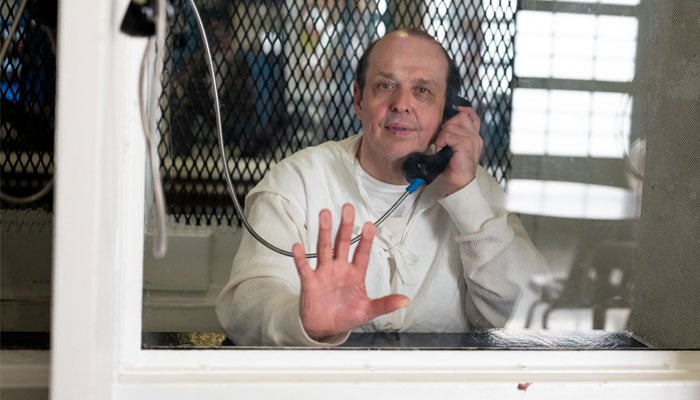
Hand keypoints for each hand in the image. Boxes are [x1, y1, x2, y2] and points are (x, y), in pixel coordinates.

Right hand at [292, 203, 410, 340]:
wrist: (324, 327)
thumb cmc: (346, 315)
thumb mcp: (367, 311)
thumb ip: (385, 304)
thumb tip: (406, 301)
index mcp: (355, 274)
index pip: (362, 254)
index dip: (366, 240)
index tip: (370, 225)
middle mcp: (340, 268)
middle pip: (343, 243)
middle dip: (345, 226)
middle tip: (348, 208)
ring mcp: (324, 272)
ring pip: (324, 248)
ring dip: (324, 232)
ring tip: (325, 214)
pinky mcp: (310, 281)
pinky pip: (304, 267)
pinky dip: (300, 257)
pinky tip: (298, 246)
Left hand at [433, 106, 481, 194]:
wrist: (458, 183)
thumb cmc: (454, 168)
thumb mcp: (453, 149)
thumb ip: (453, 136)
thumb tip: (443, 126)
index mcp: (474, 137)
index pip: (472, 116)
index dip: (463, 110)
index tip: (455, 110)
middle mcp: (475, 137)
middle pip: (461, 116)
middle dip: (448, 125)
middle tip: (442, 138)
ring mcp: (472, 140)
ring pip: (452, 125)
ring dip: (442, 136)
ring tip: (441, 146)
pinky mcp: (466, 144)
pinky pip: (448, 134)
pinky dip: (441, 141)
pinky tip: (441, 150)